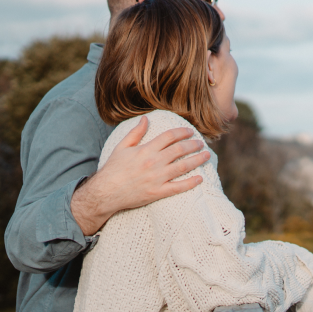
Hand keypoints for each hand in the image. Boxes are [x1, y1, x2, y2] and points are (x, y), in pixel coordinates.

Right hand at [71, 116, 210, 234]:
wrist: (106, 192)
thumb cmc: (113, 169)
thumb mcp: (122, 147)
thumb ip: (135, 133)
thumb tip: (146, 119)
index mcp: (145, 150)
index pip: (169, 137)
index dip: (182, 132)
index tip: (190, 131)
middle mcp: (153, 162)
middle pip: (179, 150)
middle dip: (193, 144)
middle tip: (201, 142)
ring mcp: (157, 178)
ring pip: (183, 167)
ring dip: (197, 160)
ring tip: (206, 155)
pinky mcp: (157, 192)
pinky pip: (178, 187)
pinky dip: (191, 183)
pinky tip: (200, 178)